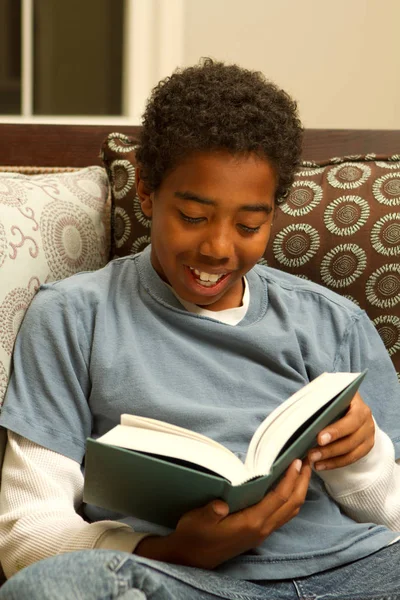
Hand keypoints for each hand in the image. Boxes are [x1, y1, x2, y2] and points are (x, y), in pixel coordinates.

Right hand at [135, 459, 310, 568]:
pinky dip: (291, 500)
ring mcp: (262, 532)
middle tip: (307, 461)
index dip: (290, 479)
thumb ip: (211, 512)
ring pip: (291, 511)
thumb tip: (221, 503)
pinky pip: (283, 515)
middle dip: (302, 482)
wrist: (192, 558)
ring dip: (299, 491)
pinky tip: (287, 489)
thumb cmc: (194, 535)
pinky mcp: (259, 533)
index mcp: (251, 523)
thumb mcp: (197, 520)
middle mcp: (262, 528)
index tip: (296, 461)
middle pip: (292, 504)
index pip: (278, 498)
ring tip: (302, 471)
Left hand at [308, 392, 374, 470]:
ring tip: (313, 461)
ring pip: (351, 453)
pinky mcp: (365, 448)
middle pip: (351, 440)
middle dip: (330, 449)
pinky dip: (334, 463)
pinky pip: (350, 459)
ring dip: (331, 459)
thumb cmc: (334, 399)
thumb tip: (302, 412)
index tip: (319, 439)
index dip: (336, 431)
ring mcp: (367, 436)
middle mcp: (367, 422)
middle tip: (311, 455)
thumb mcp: (329, 395)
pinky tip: (320, 465)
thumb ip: (319, 401)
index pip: (351, 420)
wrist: (348, 404)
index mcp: (359, 406)